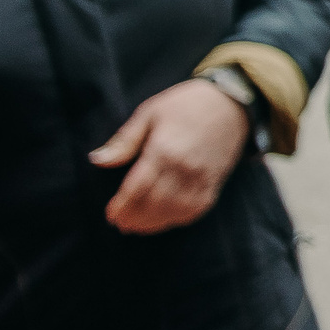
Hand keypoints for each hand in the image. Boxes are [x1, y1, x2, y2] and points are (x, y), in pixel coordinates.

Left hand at [90, 78, 251, 233]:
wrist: (232, 102)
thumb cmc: (186, 105)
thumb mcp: (149, 113)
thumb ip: (124, 140)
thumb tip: (97, 160)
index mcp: (164, 149)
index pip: (138, 187)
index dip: (122, 205)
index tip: (110, 214)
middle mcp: (184, 167)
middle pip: (155, 203)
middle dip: (135, 218)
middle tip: (120, 224)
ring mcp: (202, 177)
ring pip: (176, 210)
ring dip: (155, 223)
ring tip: (138, 227)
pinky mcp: (215, 182)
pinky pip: (197, 208)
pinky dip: (180, 219)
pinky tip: (166, 219)